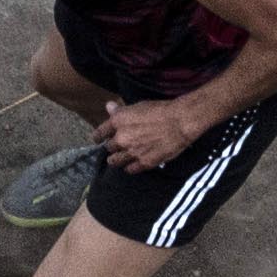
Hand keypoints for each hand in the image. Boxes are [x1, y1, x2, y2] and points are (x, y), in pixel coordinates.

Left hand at [93, 95, 210, 170]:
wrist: (180, 122)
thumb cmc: (161, 110)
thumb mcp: (138, 106)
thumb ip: (121, 111)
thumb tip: (109, 107)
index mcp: (118, 122)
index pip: (100, 133)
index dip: (97, 137)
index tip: (97, 140)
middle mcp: (121, 138)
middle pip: (109, 148)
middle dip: (112, 147)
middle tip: (115, 147)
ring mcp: (132, 152)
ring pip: (116, 161)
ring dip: (116, 160)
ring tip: (118, 160)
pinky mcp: (144, 163)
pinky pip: (130, 169)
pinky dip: (130, 168)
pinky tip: (131, 166)